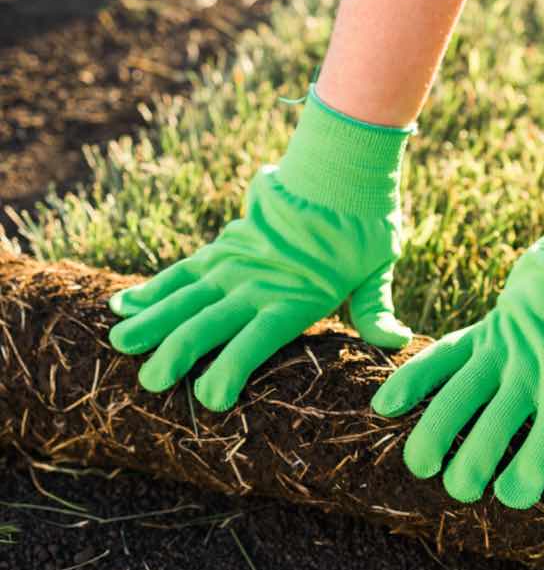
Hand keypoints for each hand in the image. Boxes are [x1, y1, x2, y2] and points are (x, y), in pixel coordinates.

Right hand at [108, 87, 412, 410]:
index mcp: (296, 297)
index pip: (259, 338)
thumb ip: (376, 308)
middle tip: (148, 381)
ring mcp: (235, 264)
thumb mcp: (378, 268)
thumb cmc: (364, 228)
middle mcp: (258, 283)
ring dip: (153, 320)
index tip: (211, 399)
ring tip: (120, 344)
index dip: (233, 368)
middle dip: (178, 352)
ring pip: (186, 296)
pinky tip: (122, 305)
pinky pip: (182, 271)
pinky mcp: (223, 247)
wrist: (340, 169)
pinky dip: (152, 288)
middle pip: (211, 321)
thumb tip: (398, 341)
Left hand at [372, 167, 543, 507]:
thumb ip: (504, 335)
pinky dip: (529, 467)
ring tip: (460, 491)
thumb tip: (489, 359)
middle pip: (457, 397)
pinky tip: (514, 496)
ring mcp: (535, 367)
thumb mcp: (521, 306)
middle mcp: (503, 350)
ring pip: (494, 420)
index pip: (438, 358)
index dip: (409, 384)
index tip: (381, 407)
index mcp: (488, 332)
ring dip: (473, 460)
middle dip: (433, 436)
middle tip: (419, 467)